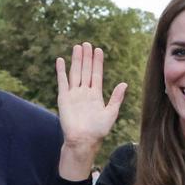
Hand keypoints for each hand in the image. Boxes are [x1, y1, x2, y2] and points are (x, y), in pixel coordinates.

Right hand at [55, 42, 126, 179]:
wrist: (83, 140)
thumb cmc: (98, 130)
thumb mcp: (111, 113)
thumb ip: (116, 98)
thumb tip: (124, 83)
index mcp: (96, 95)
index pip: (96, 74)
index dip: (97, 62)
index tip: (98, 50)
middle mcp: (84, 92)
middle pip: (86, 70)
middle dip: (87, 57)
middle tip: (87, 43)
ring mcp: (73, 94)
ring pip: (75, 73)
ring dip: (76, 60)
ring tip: (77, 47)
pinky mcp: (64, 98)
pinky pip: (62, 82)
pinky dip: (61, 71)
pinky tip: (60, 60)